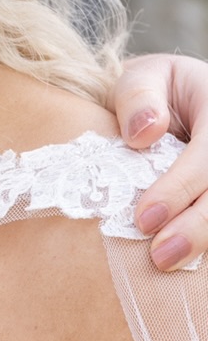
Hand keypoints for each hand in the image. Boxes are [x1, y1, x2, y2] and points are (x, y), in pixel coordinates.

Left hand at [113, 52, 207, 268]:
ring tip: (166, 263)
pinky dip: (203, 244)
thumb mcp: (143, 77)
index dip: (181, 187)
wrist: (171, 105)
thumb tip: (145, 133)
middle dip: (199, 225)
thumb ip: (139, 95)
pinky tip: (182, 262)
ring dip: (203, 239)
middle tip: (160, 256)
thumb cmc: (154, 94)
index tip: (145, 218)